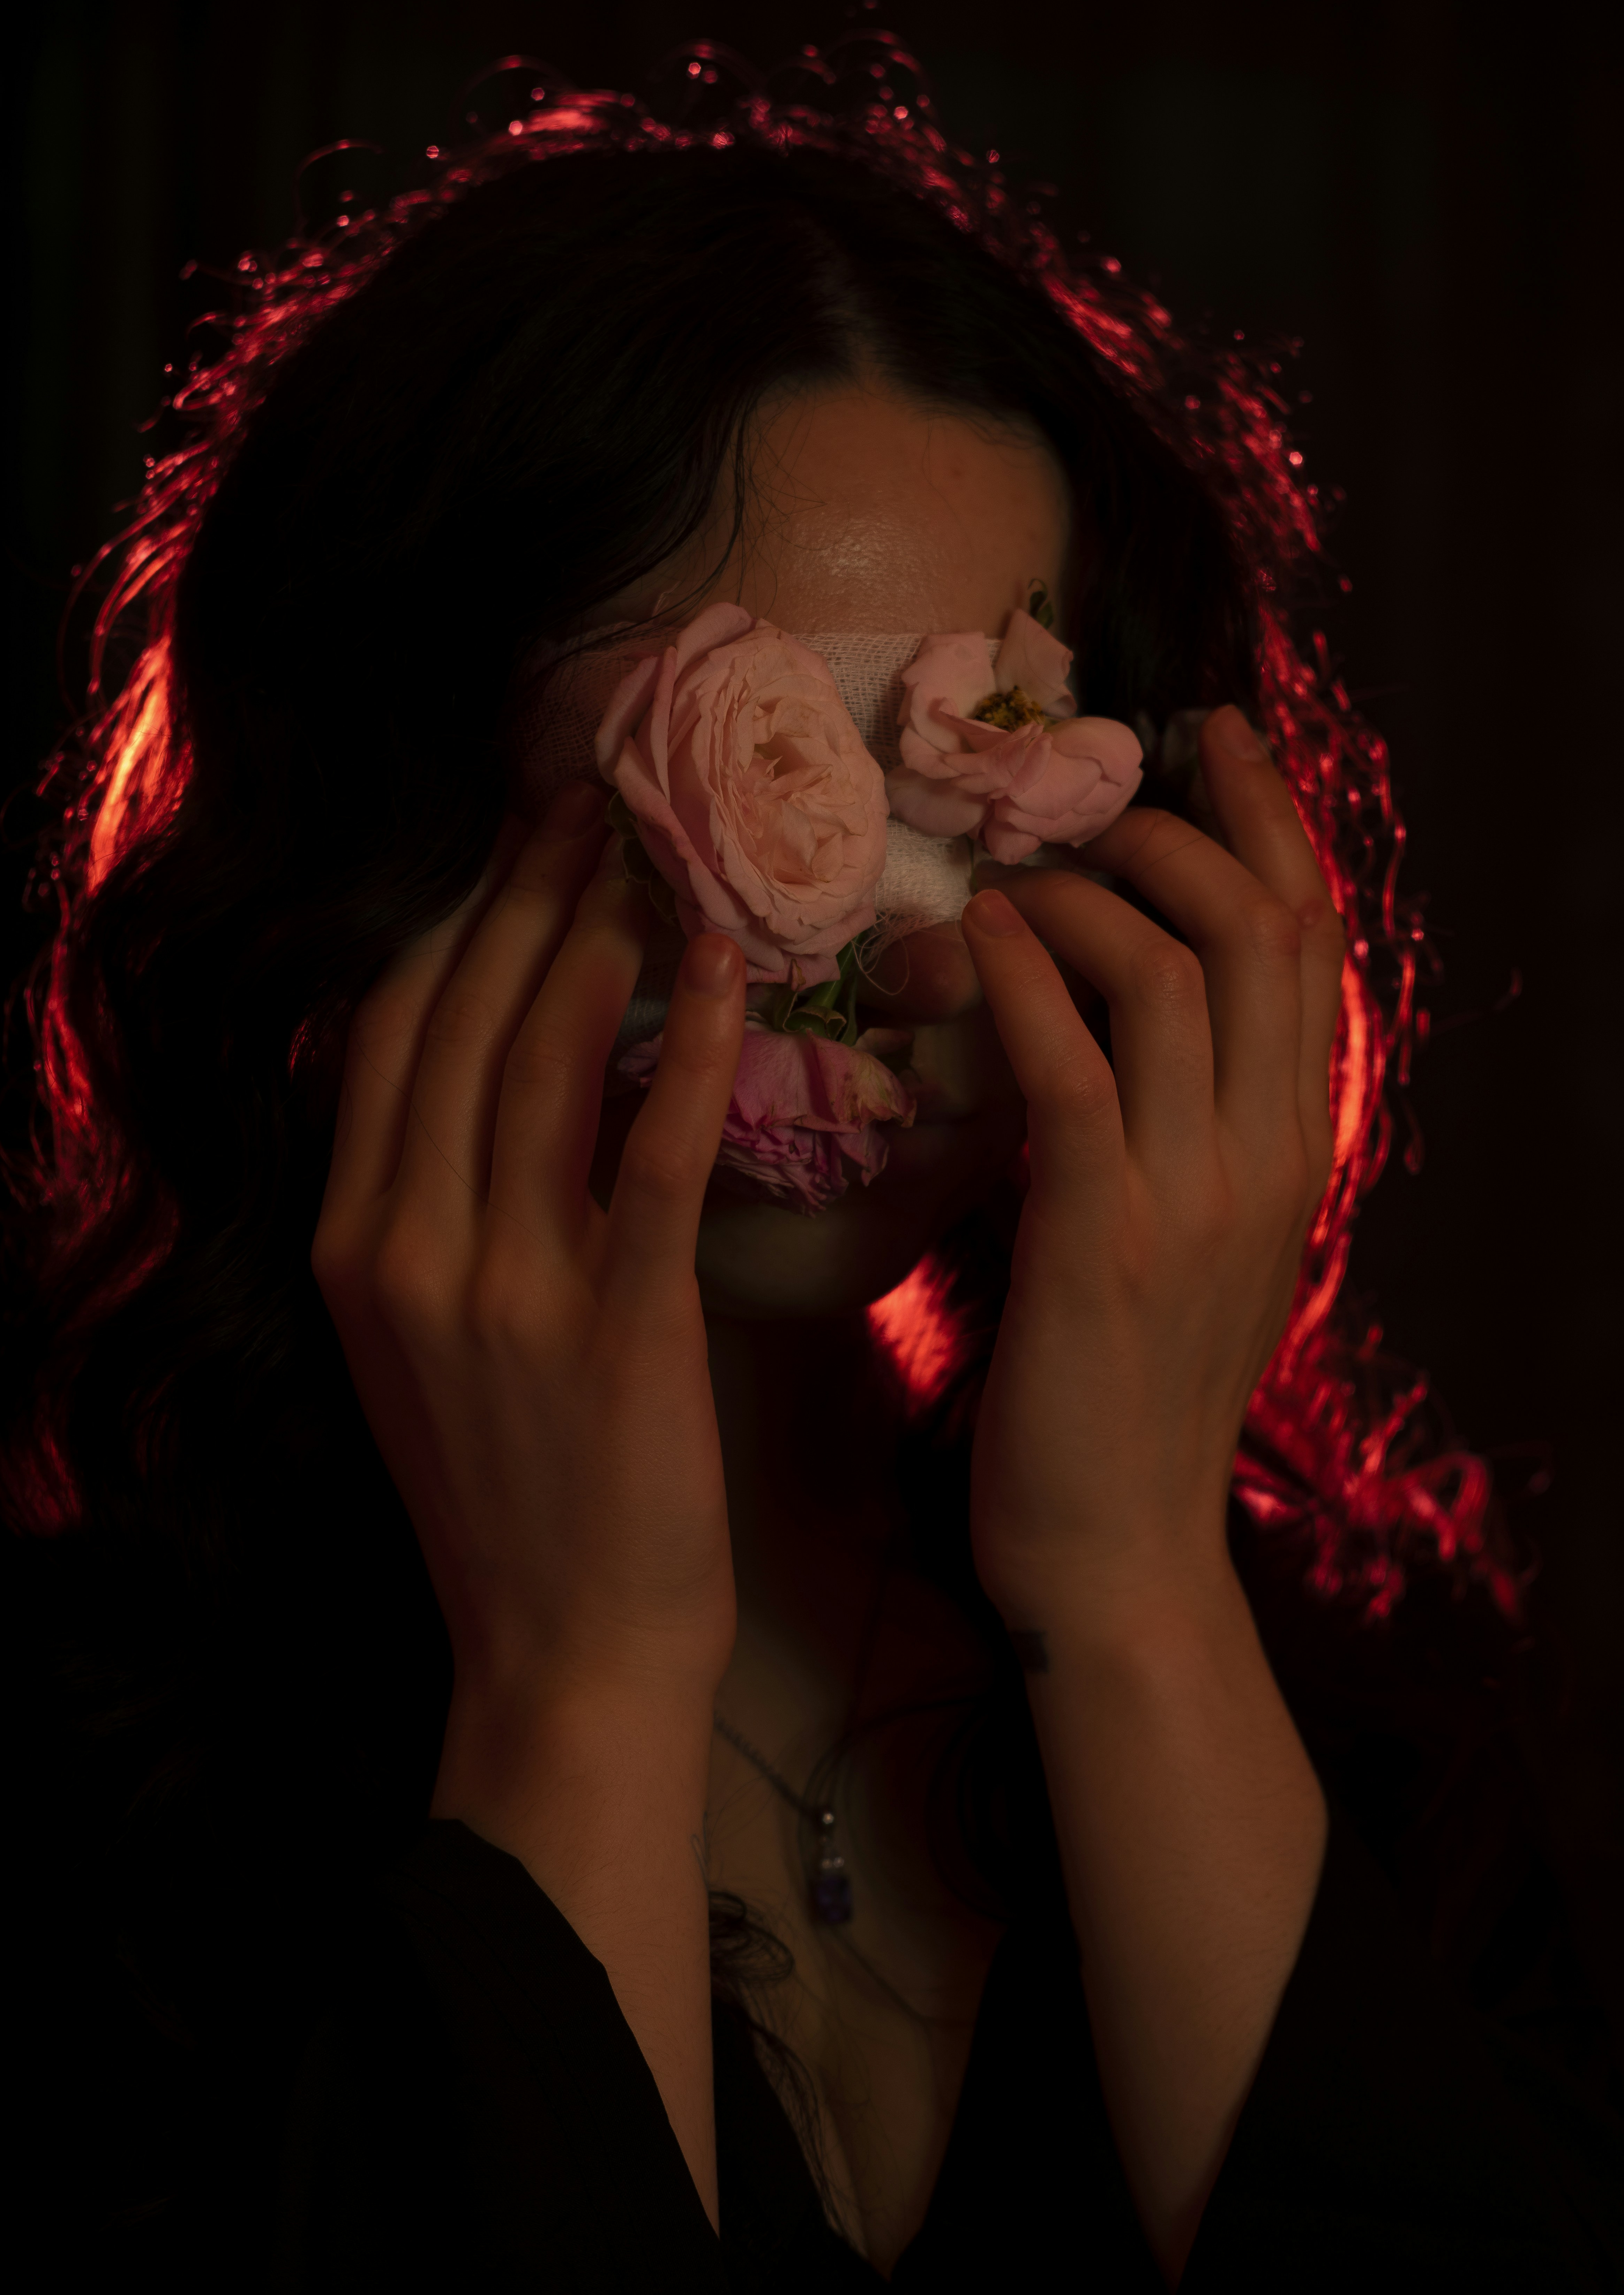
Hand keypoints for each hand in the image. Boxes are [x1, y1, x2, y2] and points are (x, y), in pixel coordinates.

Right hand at [312, 780, 746, 1731]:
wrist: (564, 1655)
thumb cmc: (515, 1497)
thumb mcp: (427, 1345)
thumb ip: (434, 1210)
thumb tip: (484, 1066)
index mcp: (355, 1248)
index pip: (391, 1038)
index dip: (455, 921)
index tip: (512, 841)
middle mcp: (407, 1251)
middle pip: (462, 1026)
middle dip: (525, 897)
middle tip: (591, 804)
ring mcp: (503, 1287)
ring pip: (542, 1065)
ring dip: (600, 942)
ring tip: (656, 854)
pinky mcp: (613, 1323)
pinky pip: (651, 1152)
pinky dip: (690, 1051)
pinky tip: (730, 969)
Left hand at [960, 705, 1346, 1632]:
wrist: (1115, 1554)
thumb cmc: (1123, 1397)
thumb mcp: (1186, 1242)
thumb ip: (1180, 1130)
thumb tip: (1126, 1019)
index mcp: (1293, 1149)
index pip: (1312, 946)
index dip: (1270, 824)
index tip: (1215, 740)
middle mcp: (1268, 1154)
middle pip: (1264, 929)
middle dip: (1181, 832)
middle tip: (1088, 813)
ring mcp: (1197, 1194)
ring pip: (1179, 975)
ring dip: (1087, 899)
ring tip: (1010, 888)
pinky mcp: (1104, 1237)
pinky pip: (1080, 1069)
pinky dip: (1031, 983)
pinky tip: (982, 940)